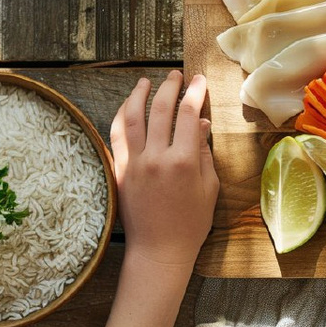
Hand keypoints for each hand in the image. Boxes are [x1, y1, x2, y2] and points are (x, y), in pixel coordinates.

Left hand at [109, 71, 218, 271]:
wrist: (158, 250)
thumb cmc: (190, 224)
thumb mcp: (209, 189)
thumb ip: (204, 154)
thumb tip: (201, 123)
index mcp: (184, 162)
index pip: (189, 116)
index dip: (195, 93)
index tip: (199, 81)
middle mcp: (156, 158)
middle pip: (161, 110)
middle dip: (170, 87)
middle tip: (176, 75)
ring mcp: (134, 163)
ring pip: (133, 117)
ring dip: (139, 95)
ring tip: (146, 81)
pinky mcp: (119, 171)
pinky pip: (117, 135)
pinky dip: (122, 116)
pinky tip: (127, 107)